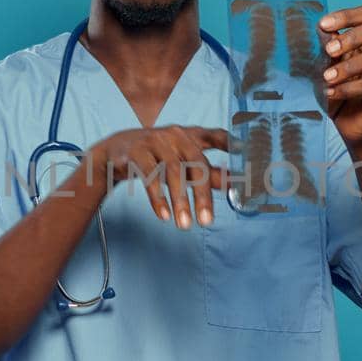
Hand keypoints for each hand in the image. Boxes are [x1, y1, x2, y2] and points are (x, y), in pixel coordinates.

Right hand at [92, 126, 229, 228]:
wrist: (114, 152)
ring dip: (180, 201)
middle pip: (195, 163)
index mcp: (191, 136)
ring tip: (185, 225)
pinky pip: (149, 177)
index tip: (247, 157)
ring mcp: (155, 141)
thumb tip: (236, 185)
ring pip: (172, 172)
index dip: (233, 145)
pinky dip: (158, 198)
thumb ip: (208, 173)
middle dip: (202, 195)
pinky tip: (165, 216)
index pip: (217, 136)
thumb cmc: (157, 158)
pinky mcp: (136, 152)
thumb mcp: (184, 164)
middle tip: (207, 221)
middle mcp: (176, 135)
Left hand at [318, 5, 361, 146]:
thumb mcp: (327, 64)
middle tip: (330, 50)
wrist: (346, 122)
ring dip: (350, 65)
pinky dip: (350, 88)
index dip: (347, 16)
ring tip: (328, 76)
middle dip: (354, 36)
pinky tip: (332, 92)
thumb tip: (324, 28)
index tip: (323, 25)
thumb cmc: (338, 86)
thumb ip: (328, 46)